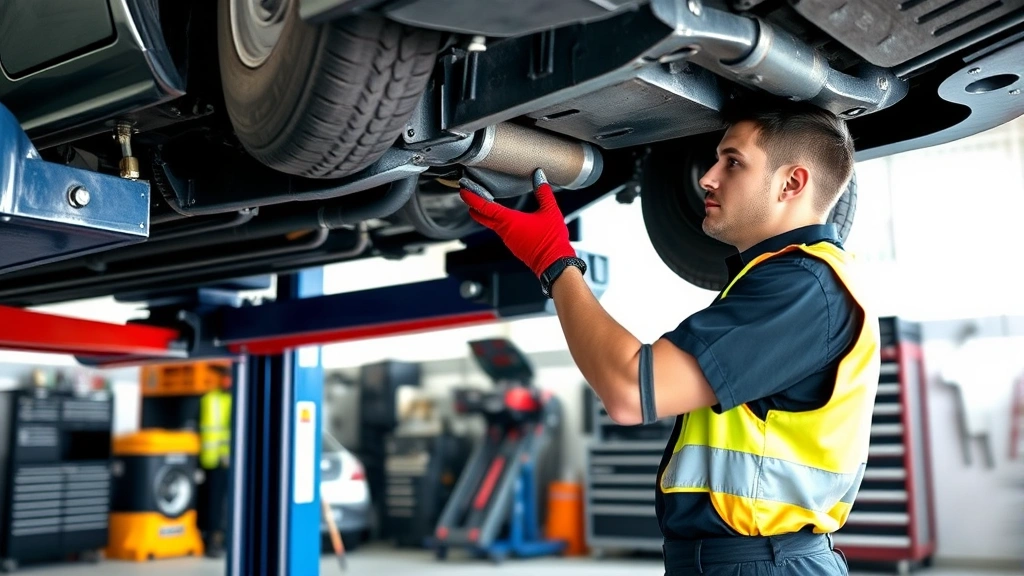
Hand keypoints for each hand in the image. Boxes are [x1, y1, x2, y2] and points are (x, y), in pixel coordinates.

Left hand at [459, 168, 575, 277]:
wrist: (555, 265)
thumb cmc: (551, 241)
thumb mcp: (550, 212)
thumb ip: (543, 192)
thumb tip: (539, 175)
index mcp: (509, 221)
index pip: (485, 207)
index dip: (472, 198)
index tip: (464, 191)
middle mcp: (505, 231)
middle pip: (483, 218)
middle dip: (475, 207)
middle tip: (469, 197)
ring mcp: (508, 240)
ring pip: (492, 225)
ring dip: (487, 215)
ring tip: (486, 204)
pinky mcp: (514, 246)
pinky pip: (501, 232)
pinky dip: (497, 223)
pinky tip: (504, 219)